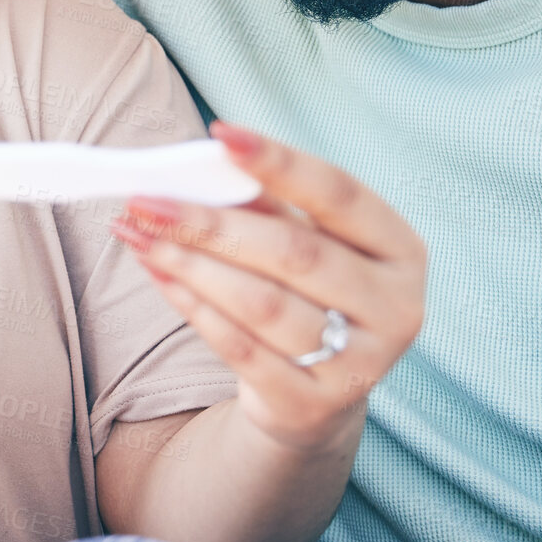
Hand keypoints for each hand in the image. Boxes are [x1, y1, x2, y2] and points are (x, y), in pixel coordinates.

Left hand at [109, 121, 425, 451]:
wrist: (315, 400)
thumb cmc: (308, 297)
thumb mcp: (306, 246)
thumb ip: (268, 207)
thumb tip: (203, 165)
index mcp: (402, 251)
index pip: (340, 194)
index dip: (280, 162)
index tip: (221, 134)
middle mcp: (395, 308)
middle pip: (294, 252)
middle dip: (211, 221)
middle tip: (147, 199)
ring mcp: (360, 364)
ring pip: (262, 303)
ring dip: (191, 264)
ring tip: (138, 236)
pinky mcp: (312, 406)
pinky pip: (241, 350)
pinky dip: (194, 308)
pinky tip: (159, 276)